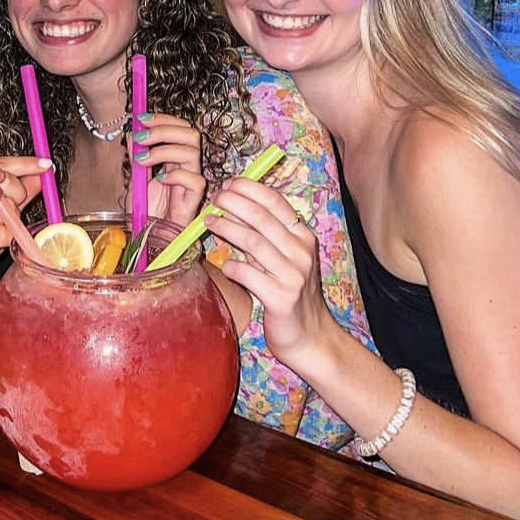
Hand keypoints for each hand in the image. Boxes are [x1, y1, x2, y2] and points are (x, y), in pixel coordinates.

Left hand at [134, 113, 205, 226]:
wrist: (149, 237)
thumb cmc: (146, 211)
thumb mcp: (136, 178)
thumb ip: (137, 156)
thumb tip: (132, 133)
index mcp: (175, 158)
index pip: (180, 128)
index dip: (163, 119)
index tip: (141, 118)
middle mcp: (187, 167)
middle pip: (191, 133)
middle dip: (164, 129)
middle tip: (141, 137)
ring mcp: (192, 182)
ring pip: (192, 152)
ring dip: (163, 150)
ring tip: (143, 161)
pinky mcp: (195, 200)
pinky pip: (196, 180)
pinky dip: (176, 175)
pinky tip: (160, 180)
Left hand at [204, 177, 333, 368]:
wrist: (310, 335)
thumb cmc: (289, 291)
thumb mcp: (280, 258)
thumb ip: (261, 235)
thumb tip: (231, 208)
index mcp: (304, 237)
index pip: (276, 202)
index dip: (250, 189)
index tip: (229, 184)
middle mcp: (301, 252)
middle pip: (261, 217)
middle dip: (234, 202)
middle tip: (214, 198)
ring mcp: (294, 275)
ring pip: (253, 242)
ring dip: (227, 228)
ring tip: (209, 221)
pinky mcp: (282, 298)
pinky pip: (249, 275)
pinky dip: (232, 267)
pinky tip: (223, 265)